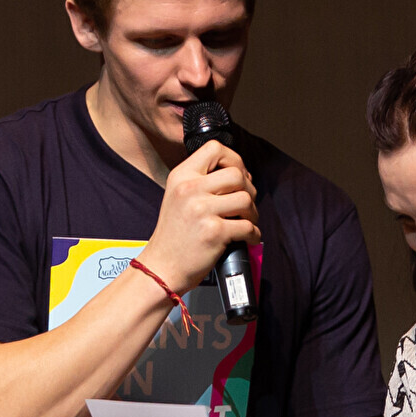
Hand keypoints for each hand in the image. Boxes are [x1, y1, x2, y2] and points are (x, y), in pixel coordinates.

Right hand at [145, 142, 258, 292]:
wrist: (162, 267)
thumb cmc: (173, 235)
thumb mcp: (177, 197)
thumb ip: (201, 181)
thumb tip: (238, 174)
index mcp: (181, 176)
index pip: (215, 149)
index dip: (234, 159)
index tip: (239, 174)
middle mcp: (190, 189)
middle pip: (237, 174)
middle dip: (249, 188)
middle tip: (246, 203)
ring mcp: (201, 210)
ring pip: (245, 198)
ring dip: (253, 212)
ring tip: (246, 221)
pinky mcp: (214, 232)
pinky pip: (247, 226)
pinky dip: (253, 233)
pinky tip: (247, 237)